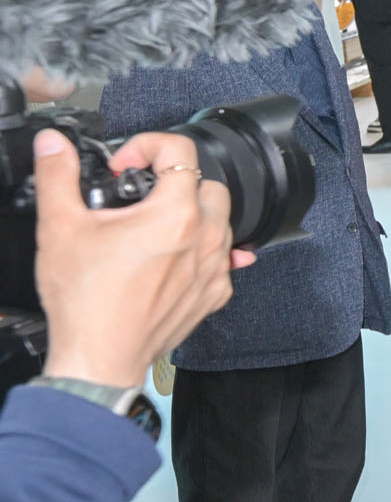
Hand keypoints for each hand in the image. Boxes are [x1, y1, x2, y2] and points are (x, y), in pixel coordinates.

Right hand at [34, 130, 254, 389]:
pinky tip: (179, 257)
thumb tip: (54, 146)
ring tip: (154, 225)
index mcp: (175, 214)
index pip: (180, 151)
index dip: (147, 146)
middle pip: (207, 184)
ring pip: (221, 222)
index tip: (124, 165)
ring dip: (193, 215)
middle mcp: (205, 238)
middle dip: (174, 181)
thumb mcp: (60, 226)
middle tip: (140, 195)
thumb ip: (57, 176)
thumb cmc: (85, 300)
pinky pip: (225, 261)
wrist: (99, 355)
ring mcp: (213, 269)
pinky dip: (205, 252)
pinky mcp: (213, 295)